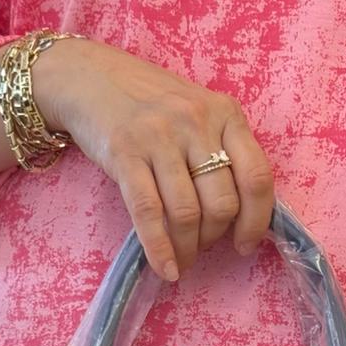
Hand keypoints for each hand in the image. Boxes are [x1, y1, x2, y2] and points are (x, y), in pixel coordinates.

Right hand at [32, 37, 274, 281]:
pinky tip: (164, 269)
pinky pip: (149, 213)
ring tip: (181, 260)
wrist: (90, 77)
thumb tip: (239, 216)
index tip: (245, 244)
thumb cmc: (150, 103)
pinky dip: (159, 249)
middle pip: (222, 203)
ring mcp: (160, 136)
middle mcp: (196, 122)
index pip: (256, 177)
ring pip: (187, 213)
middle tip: (200, 245)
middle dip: (213, 237)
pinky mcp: (125, 153)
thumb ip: (222, 150)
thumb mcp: (198, 113)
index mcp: (225, 113)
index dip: (255, 221)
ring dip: (187, 249)